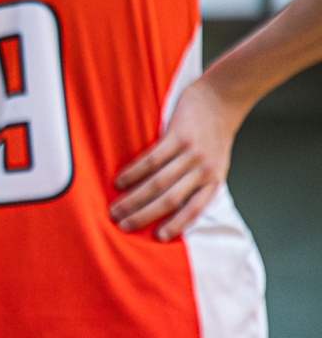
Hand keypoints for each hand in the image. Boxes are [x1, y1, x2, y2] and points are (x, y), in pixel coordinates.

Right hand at [112, 79, 235, 239]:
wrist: (221, 100)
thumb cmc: (214, 134)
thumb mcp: (215, 163)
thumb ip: (197, 183)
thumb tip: (170, 206)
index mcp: (214, 181)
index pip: (195, 209)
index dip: (176, 225)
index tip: (157, 237)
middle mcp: (204, 170)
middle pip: (171, 199)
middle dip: (144, 215)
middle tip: (122, 224)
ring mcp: (192, 153)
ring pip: (159, 182)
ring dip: (133, 197)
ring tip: (115, 206)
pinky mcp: (179, 135)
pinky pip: (153, 159)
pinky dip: (133, 172)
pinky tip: (119, 180)